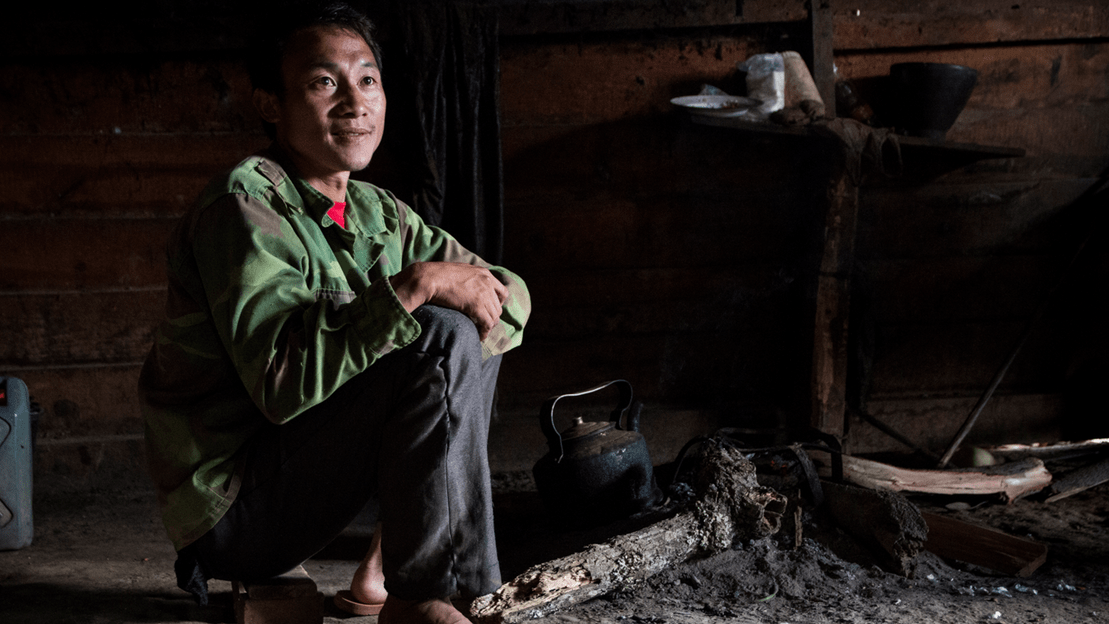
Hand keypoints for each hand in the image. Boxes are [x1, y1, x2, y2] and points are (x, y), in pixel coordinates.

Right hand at [390, 262, 507, 339]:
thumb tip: (467, 288)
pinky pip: (487, 324)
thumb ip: (469, 279)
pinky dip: (484, 332)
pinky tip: (479, 336)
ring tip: (480, 332)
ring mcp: (483, 294)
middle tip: (483, 325)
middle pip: (498, 307)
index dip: (498, 304)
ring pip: (494, 317)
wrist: (428, 278)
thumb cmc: (437, 275)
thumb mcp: (459, 271)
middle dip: (492, 317)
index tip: (490, 310)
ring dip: (488, 326)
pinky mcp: (476, 306)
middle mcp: (487, 282)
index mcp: (484, 273)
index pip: (502, 292)